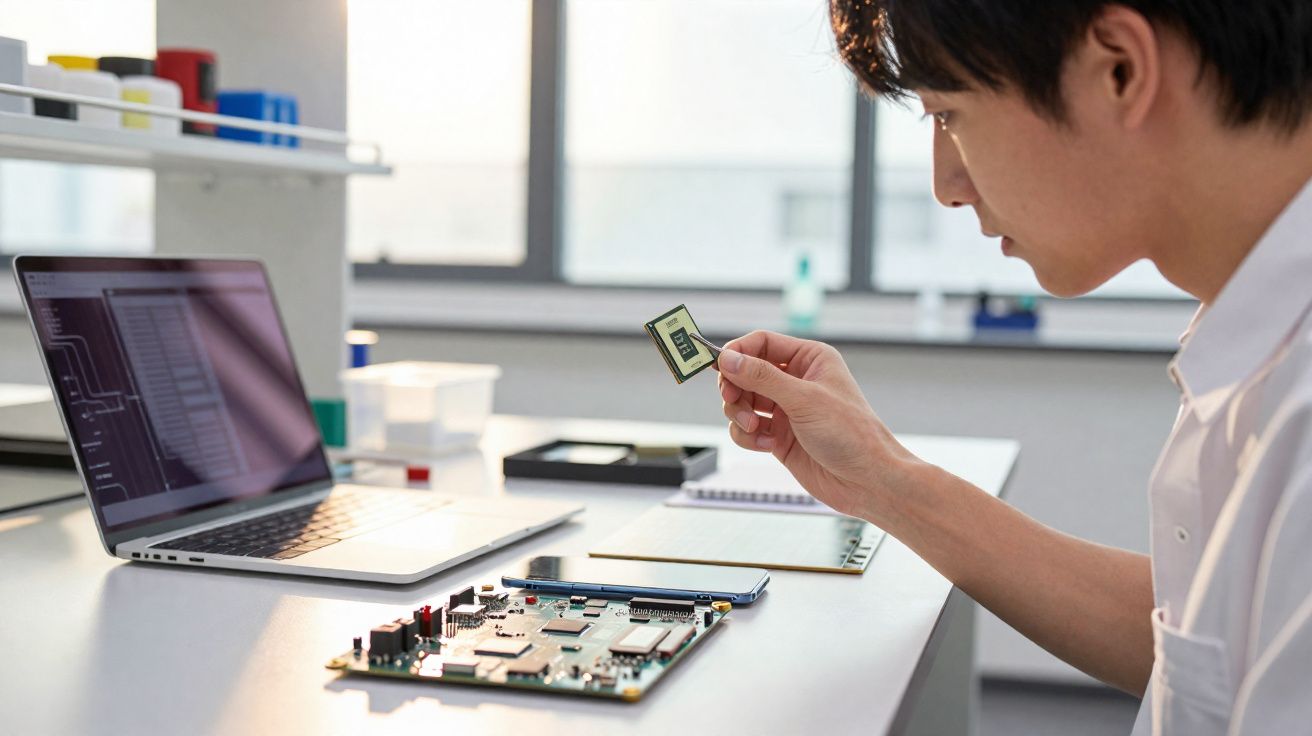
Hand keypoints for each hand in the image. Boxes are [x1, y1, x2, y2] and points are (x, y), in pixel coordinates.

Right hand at [717, 331, 920, 518]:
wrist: (866, 481)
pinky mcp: (778, 436)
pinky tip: (766, 445)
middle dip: (735, 388)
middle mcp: (796, 381)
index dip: (737, 352)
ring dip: (740, 415)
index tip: (719, 366)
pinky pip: (746, 429)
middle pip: (745, 372)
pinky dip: (748, 437)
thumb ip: (762, 377)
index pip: (761, 343)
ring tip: (754, 428)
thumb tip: (728, 359)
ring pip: (742, 402)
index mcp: (809, 359)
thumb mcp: (803, 399)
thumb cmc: (851, 434)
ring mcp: (786, 409)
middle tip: (731, 400)